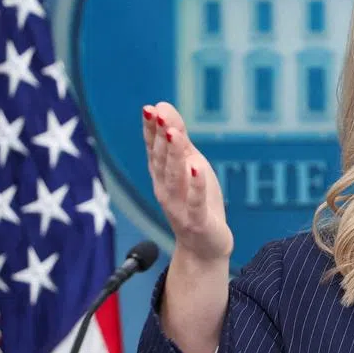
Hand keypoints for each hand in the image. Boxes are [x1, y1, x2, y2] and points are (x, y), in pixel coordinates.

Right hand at [143, 101, 232, 262]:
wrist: (204, 247)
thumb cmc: (197, 201)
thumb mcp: (190, 165)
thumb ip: (179, 139)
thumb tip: (162, 104)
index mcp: (162, 176)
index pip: (153, 149)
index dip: (150, 129)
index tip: (149, 108)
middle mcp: (165, 189)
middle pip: (162, 160)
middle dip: (160, 137)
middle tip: (159, 114)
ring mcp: (180, 206)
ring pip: (176, 177)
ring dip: (174, 155)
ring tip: (174, 133)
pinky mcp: (197, 221)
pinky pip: (195, 201)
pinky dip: (195, 185)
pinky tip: (196, 168)